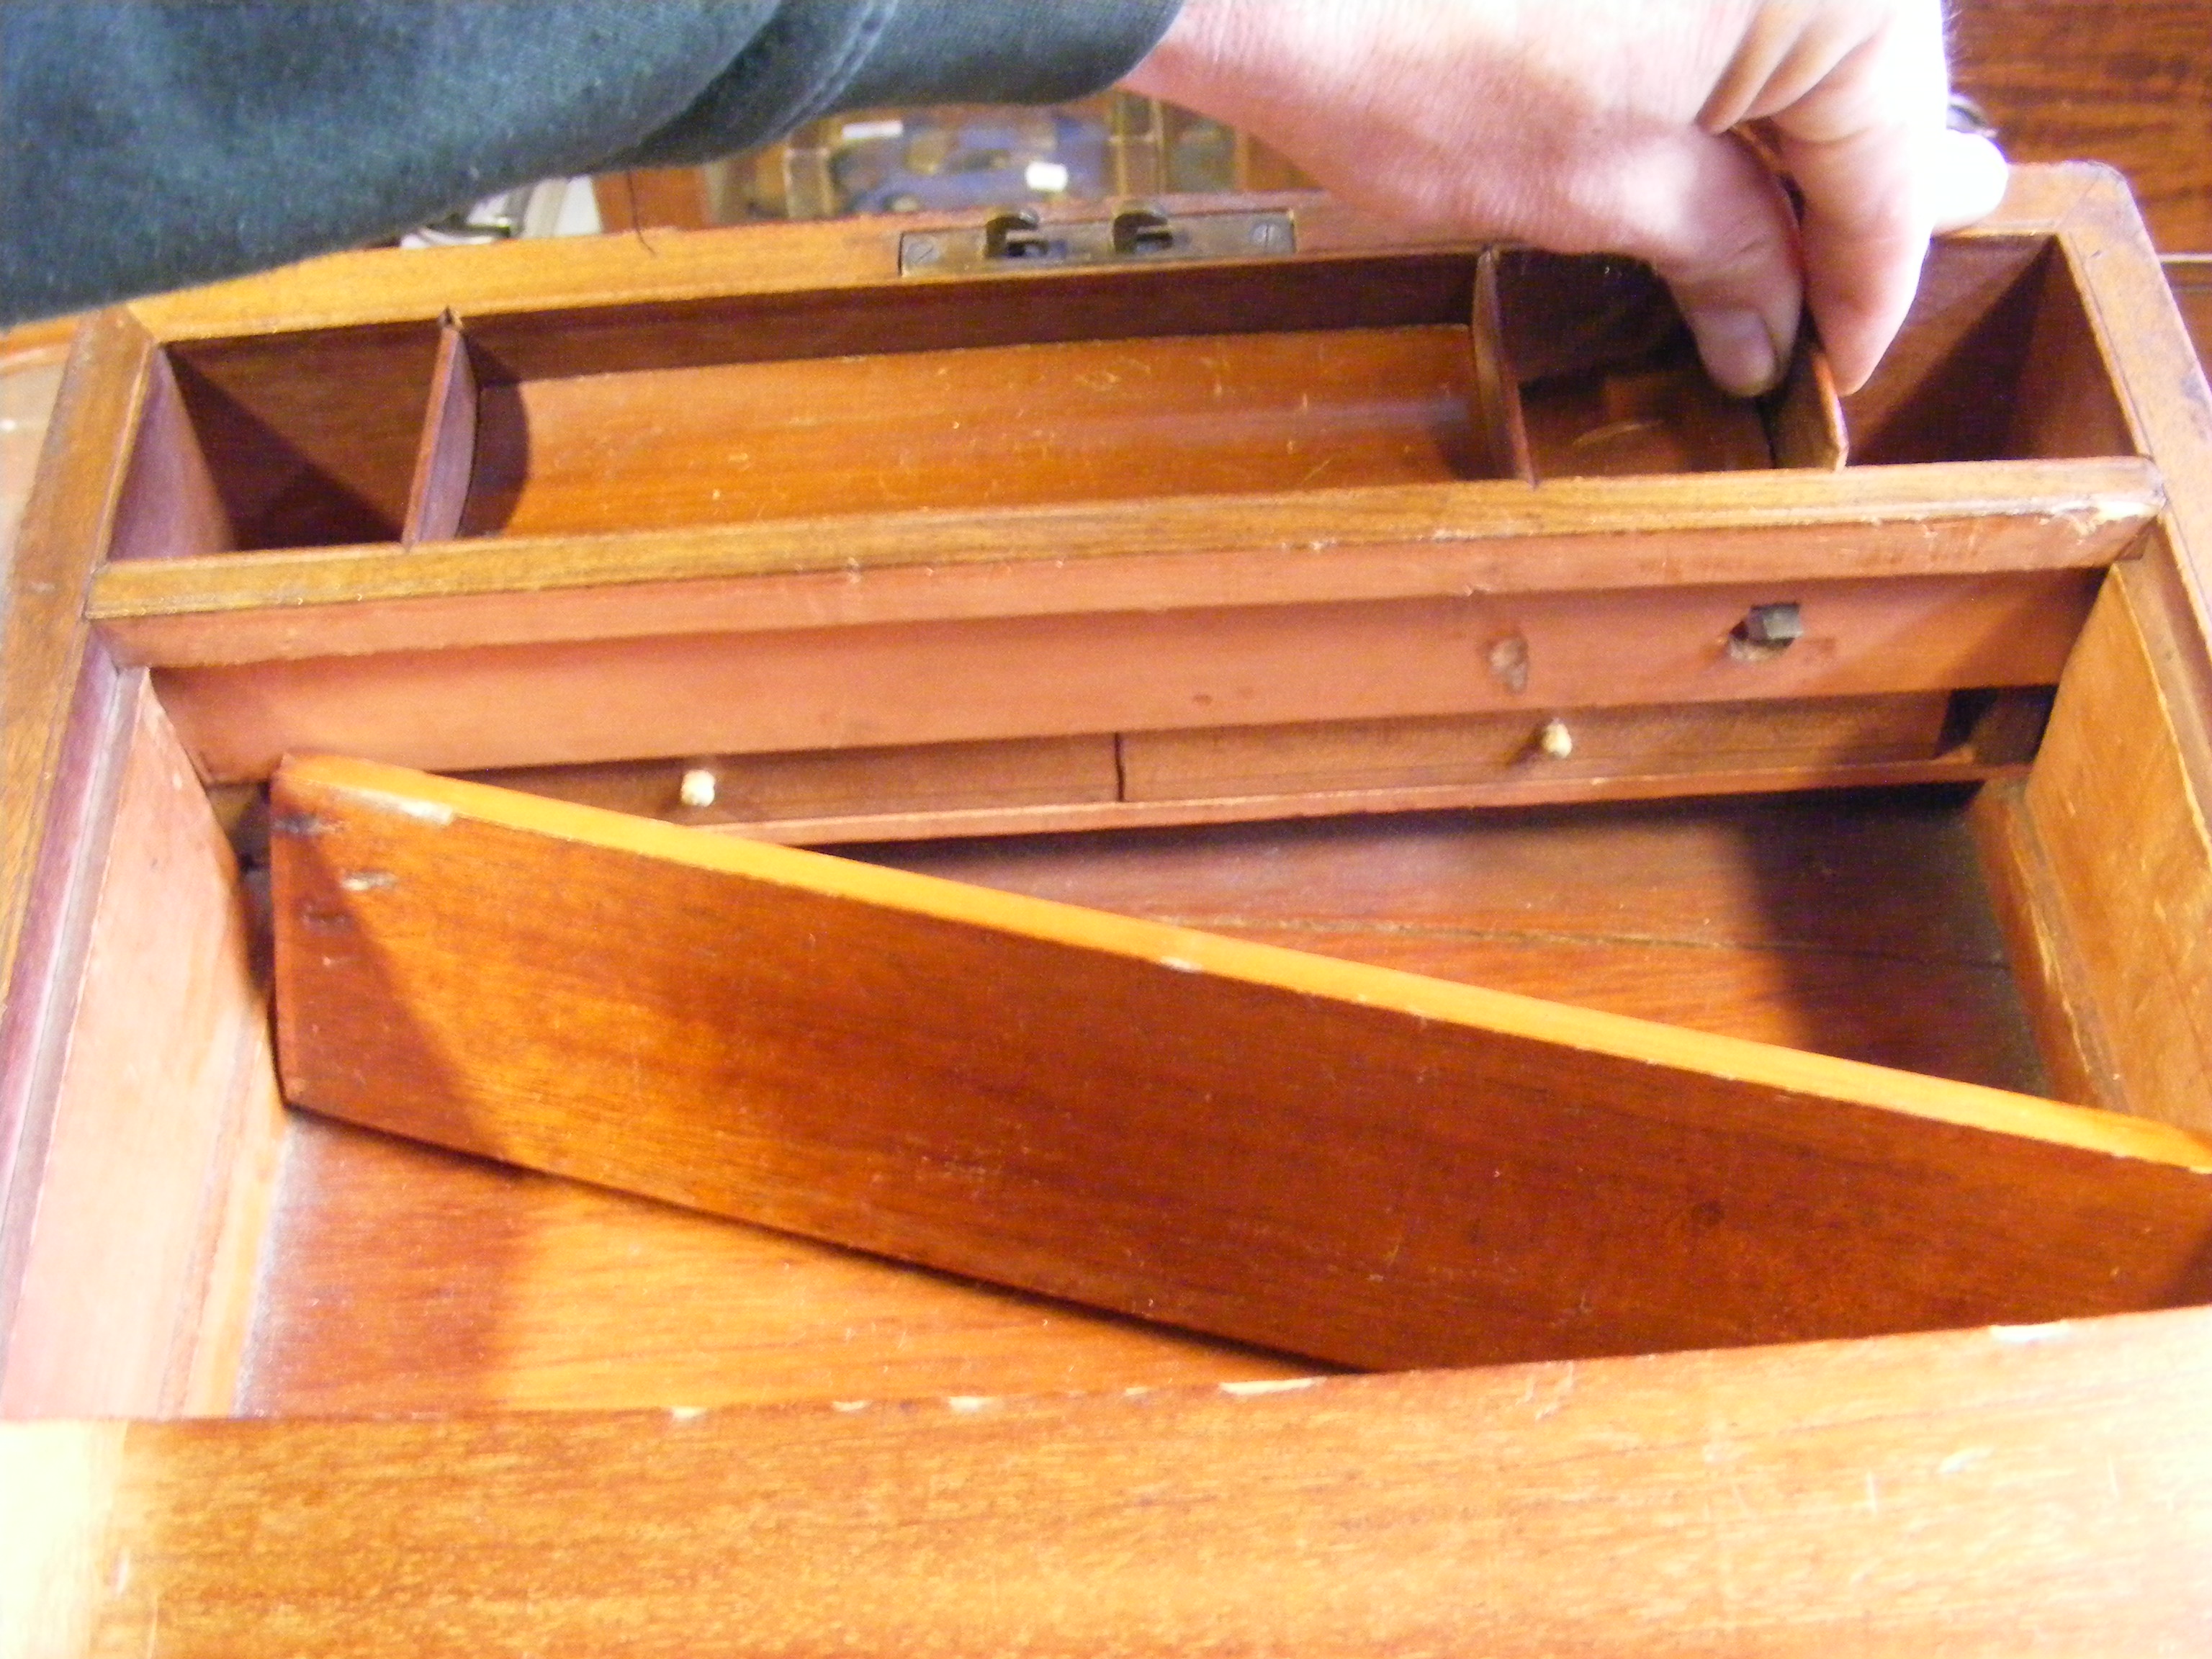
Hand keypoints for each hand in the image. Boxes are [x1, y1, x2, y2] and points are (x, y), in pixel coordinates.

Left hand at [1124, 0, 2007, 395]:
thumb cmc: (1423, 57)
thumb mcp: (1599, 188)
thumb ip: (1721, 252)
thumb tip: (1770, 330)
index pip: (1892, 168)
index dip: (1865, 290)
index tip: (1837, 368)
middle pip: (1864, 95)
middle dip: (1826, 216)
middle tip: (1797, 323)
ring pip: (1804, 48)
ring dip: (1777, 155)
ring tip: (1752, 257)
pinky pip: (1736, 9)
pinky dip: (1725, 89)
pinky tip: (1707, 166)